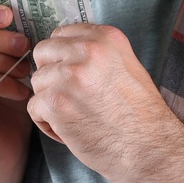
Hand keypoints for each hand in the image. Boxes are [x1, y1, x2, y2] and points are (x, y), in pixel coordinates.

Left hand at [26, 23, 178, 182]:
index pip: (62, 32)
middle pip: (43, 52)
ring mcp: (69, 76)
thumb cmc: (142, 116)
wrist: (150, 149)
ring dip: (49, 100)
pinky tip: (68, 130)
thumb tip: (66, 51)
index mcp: (106, 38)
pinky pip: (34, 107)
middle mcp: (87, 51)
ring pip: (37, 81)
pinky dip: (46, 122)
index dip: (62, 55)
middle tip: (69, 95)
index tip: (71, 72)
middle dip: (50, 73)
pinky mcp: (55, 103)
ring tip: (74, 116)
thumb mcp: (129, 67)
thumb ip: (99, 53)